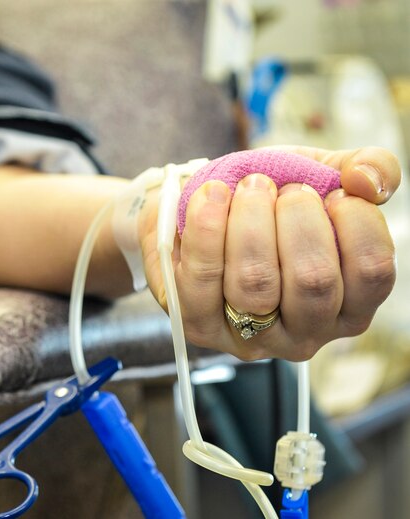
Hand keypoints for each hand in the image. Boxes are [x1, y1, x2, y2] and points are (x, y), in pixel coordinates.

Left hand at [142, 146, 400, 360]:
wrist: (202, 211)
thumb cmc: (273, 204)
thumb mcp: (326, 177)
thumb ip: (371, 168)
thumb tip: (366, 179)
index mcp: (350, 306)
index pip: (371, 271)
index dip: (355, 221)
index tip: (332, 192)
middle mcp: (306, 334)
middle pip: (312, 281)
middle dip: (297, 217)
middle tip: (283, 187)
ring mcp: (251, 336)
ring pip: (254, 284)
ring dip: (250, 222)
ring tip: (249, 186)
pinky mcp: (200, 325)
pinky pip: (201, 280)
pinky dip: (206, 229)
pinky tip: (211, 195)